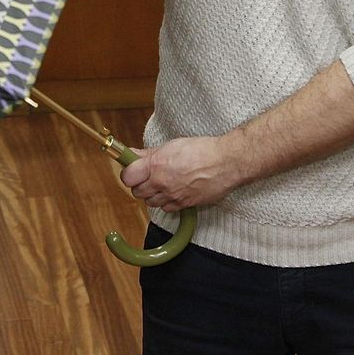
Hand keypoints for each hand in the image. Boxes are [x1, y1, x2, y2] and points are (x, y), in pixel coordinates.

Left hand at [119, 136, 242, 212]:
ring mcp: (172, 196)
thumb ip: (149, 153)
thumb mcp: (172, 145)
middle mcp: (162, 182)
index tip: (132, 170)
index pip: (127, 177)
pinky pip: (166, 208)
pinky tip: (175, 191)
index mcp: (157, 165)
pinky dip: (167, 202)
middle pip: (137, 192)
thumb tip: (132, 154)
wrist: (226, 163)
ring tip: (164, 183)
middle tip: (149, 176)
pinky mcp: (183, 205)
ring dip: (153, 194)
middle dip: (140, 184)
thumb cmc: (203, 150)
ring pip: (150, 202)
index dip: (128, 174)